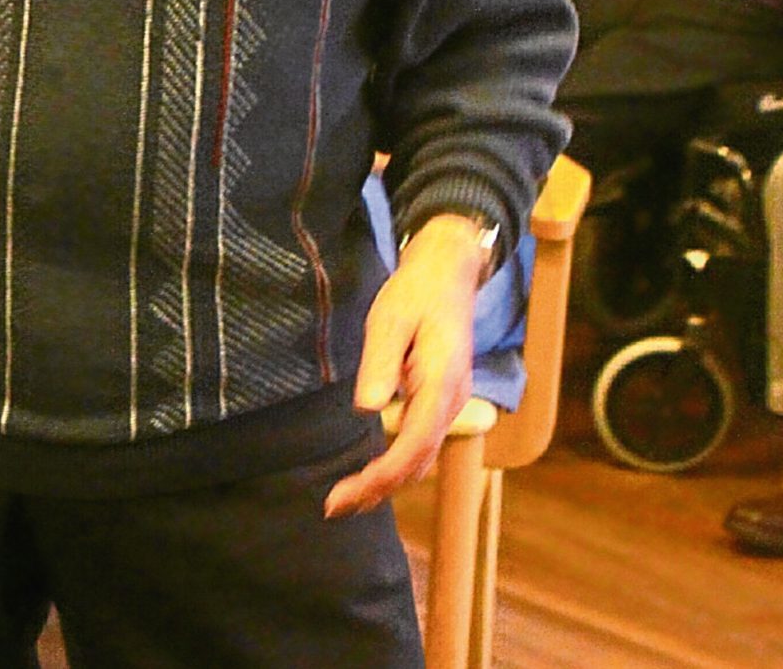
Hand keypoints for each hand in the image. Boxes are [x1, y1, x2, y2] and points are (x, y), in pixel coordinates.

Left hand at [326, 213, 486, 517]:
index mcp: (441, 383)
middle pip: (418, 461)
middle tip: (332, 508)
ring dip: (387, 483)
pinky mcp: (438, 401)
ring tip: (346, 502)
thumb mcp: (389, 318)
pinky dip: (397, 466)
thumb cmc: (416, 293)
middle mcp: (451, 401)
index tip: (346, 493)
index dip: (382, 474)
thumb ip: (380, 362)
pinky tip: (370, 475)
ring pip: (422, 457)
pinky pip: (420, 443)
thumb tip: (367, 409)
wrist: (449, 274)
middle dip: (378, 489)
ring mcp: (448, 403)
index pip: (414, 444)